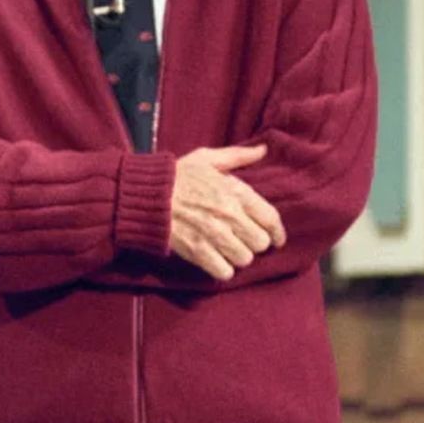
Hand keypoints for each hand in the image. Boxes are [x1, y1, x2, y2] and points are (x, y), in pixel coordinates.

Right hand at [169, 145, 285, 279]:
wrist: (146, 195)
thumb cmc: (177, 176)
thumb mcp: (207, 158)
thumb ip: (237, 156)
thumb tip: (263, 150)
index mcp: (235, 191)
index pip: (271, 218)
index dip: (277, 232)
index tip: (276, 239)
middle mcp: (229, 214)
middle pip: (260, 243)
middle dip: (253, 243)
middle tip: (243, 239)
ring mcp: (214, 235)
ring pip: (244, 259)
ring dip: (237, 256)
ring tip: (228, 249)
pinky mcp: (198, 252)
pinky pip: (224, 272)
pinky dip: (222, 269)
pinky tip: (216, 260)